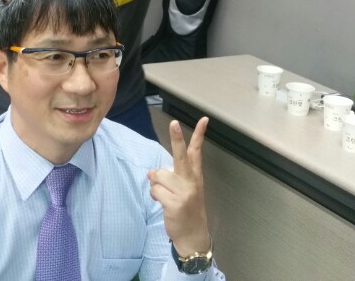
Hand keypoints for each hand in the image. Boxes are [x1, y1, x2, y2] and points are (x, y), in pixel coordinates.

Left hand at [148, 116, 209, 256]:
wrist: (193, 235)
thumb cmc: (186, 210)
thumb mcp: (184, 191)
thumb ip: (169, 177)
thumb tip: (151, 172)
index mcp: (195, 176)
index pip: (197, 152)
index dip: (199, 135)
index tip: (203, 119)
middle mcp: (191, 182)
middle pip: (181, 156)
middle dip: (177, 138)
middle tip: (174, 123)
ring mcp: (184, 193)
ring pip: (159, 176)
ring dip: (156, 185)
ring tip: (165, 196)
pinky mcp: (175, 203)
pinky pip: (155, 191)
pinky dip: (154, 196)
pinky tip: (163, 203)